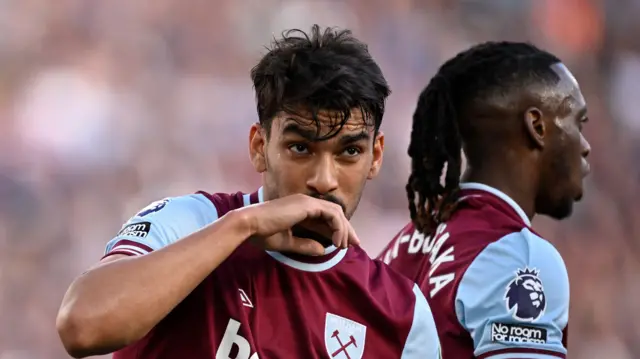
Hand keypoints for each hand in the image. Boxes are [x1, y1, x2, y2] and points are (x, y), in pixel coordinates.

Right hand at [238, 194, 359, 255]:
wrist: (249, 225)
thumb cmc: (262, 233)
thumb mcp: (287, 242)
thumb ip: (304, 245)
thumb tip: (321, 250)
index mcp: (299, 209)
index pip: (324, 218)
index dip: (336, 231)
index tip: (343, 245)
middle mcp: (305, 202)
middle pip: (334, 213)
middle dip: (346, 229)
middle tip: (355, 243)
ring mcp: (307, 201)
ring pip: (336, 212)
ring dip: (344, 228)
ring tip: (345, 245)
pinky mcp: (308, 204)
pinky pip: (332, 214)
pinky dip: (338, 226)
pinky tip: (337, 241)